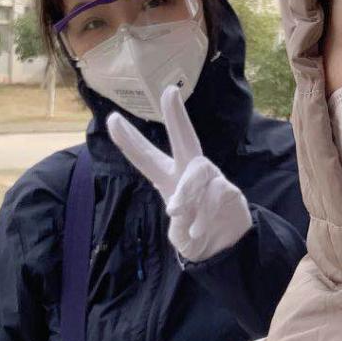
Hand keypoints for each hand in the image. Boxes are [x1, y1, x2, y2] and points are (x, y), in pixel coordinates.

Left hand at [107, 86, 252, 261]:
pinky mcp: (229, 190)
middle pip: (184, 139)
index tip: (112, 119)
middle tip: (170, 92)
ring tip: (176, 211)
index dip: (129, 141)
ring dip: (187, 190)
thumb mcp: (177, 231)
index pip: (146, 157)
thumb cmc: (195, 232)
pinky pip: (216, 193)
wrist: (226, 248)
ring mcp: (212, 179)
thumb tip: (176, 207)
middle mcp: (189, 173)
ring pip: (198, 170)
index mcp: (168, 179)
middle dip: (177, 116)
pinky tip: (197, 230)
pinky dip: (204, 213)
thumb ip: (176, 219)